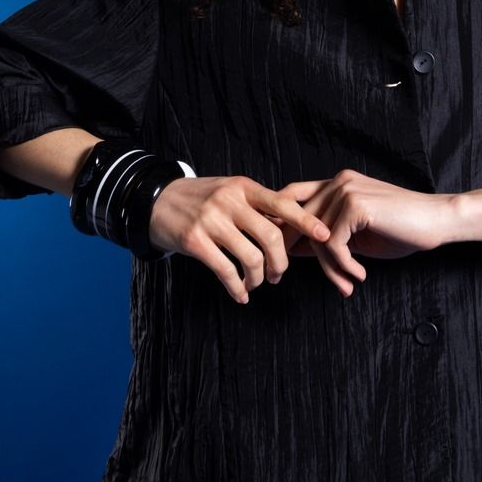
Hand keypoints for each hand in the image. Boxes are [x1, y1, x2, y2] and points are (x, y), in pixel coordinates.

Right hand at [147, 175, 332, 304]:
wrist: (156, 200)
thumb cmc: (202, 199)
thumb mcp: (231, 191)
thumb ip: (257, 206)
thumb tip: (292, 227)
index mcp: (244, 187)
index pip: (282, 203)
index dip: (306, 220)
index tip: (324, 235)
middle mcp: (229, 201)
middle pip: (271, 236)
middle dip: (281, 261)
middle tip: (279, 274)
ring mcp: (211, 220)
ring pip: (250, 257)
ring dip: (258, 278)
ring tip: (256, 283)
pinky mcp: (195, 241)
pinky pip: (225, 271)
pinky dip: (238, 288)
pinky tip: (240, 294)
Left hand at [270, 169, 454, 297]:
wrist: (437, 221)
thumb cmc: (401, 229)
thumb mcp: (356, 235)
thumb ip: (326, 236)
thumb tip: (292, 250)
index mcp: (337, 183)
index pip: (292, 196)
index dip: (281, 223)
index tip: (281, 255)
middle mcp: (338, 182)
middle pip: (301, 223)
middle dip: (304, 257)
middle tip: (311, 282)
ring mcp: (346, 190)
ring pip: (316, 237)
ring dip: (331, 268)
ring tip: (348, 283)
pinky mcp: (356, 206)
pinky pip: (333, 245)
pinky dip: (344, 266)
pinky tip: (360, 275)